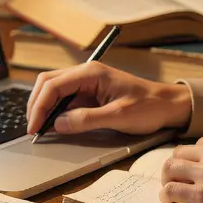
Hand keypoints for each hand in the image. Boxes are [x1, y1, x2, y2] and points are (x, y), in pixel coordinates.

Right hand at [26, 62, 192, 135]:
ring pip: (54, 91)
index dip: (39, 107)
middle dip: (36, 105)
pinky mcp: (90, 93)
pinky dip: (56, 112)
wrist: (168, 105)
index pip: (53, 85)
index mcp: (91, 72)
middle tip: (33, 129)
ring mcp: (87, 82)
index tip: (35, 128)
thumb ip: (87, 119)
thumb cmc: (148, 107)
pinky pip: (66, 99)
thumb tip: (58, 124)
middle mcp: (85, 73)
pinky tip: (55, 126)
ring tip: (41, 129)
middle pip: (47, 83)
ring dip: (44, 108)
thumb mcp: (118, 116)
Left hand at [159, 132, 202, 202]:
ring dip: (167, 179)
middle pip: (180, 153)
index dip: (194, 158)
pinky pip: (171, 190)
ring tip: (169, 188)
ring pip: (170, 169)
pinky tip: (168, 201)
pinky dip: (165, 196)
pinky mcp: (202, 195)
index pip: (199, 144)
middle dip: (176, 166)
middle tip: (176, 178)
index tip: (193, 169)